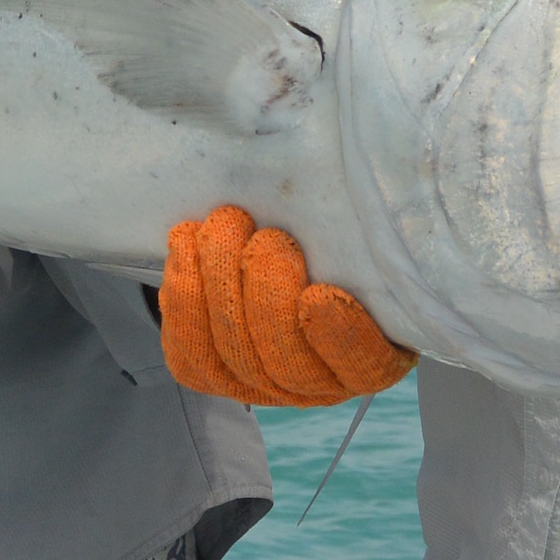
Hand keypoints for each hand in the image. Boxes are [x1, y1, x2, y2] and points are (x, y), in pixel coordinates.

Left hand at [159, 205, 415, 405]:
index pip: (363, 366)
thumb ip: (362, 222)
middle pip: (287, 361)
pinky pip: (190, 356)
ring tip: (222, 226)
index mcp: (375, 353)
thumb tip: (376, 175)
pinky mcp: (213, 373)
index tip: (319, 294)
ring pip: (235, 355)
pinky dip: (184, 299)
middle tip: (266, 238)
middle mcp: (319, 383)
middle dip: (268, 294)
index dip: (341, 339)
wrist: (268, 243)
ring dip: (221, 285)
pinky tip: (185, 248)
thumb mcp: (360, 226)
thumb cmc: (334, 232)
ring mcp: (262, 383)